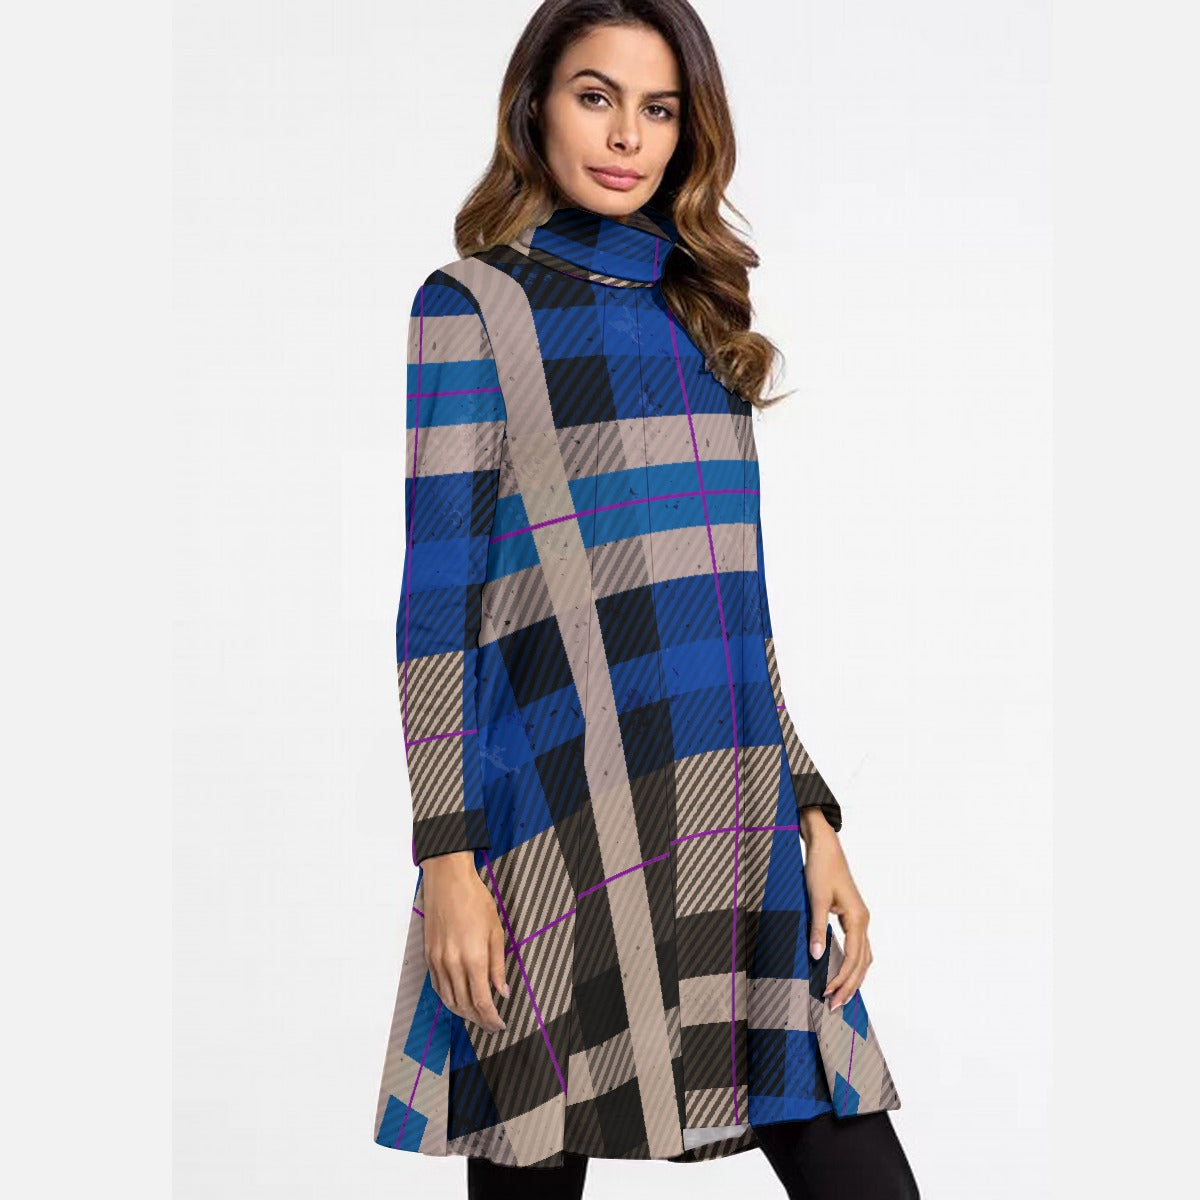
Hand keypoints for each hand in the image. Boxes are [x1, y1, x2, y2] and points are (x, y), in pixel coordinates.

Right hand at [419, 851, 510, 1032]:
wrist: (448, 881)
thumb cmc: (475, 901)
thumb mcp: (496, 931)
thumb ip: (498, 965)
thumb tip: (502, 991)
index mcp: (473, 958)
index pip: (481, 1001)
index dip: (491, 1018)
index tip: (499, 1024)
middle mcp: (453, 964)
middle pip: (464, 1005)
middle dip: (479, 1019)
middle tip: (491, 1025)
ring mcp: (438, 961)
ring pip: (448, 999)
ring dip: (463, 1012)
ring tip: (476, 1016)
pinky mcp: (429, 955)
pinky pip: (438, 986)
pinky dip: (448, 998)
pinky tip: (457, 1000)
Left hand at [799, 810, 872, 1010]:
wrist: (825, 846)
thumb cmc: (820, 868)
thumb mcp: (815, 899)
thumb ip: (817, 929)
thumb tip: (817, 957)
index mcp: (858, 919)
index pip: (853, 959)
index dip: (842, 980)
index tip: (828, 995)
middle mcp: (863, 921)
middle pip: (862, 963)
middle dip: (849, 986)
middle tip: (834, 1006)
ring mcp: (859, 918)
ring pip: (863, 957)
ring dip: (852, 977)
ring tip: (838, 996)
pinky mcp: (852, 916)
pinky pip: (858, 947)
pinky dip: (852, 963)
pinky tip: (841, 972)